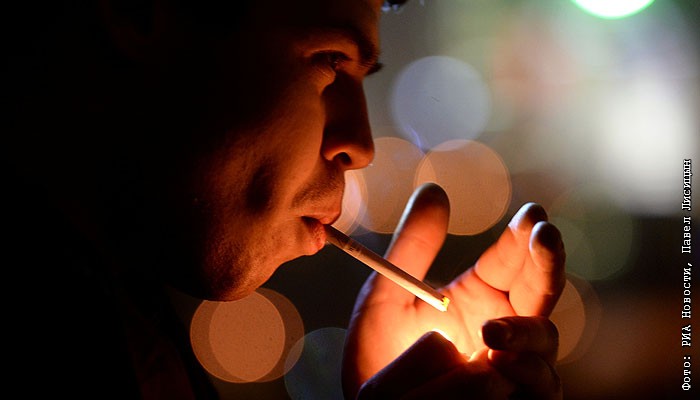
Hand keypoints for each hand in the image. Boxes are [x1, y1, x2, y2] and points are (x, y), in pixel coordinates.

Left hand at [342, 183, 565, 397]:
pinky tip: (500, 362)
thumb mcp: (387, 296)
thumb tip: (435, 190)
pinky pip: (541, 387)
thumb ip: (412, 247)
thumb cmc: (379, 358)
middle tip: (544, 234)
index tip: (531, 213)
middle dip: (547, 262)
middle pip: (541, 290)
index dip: (523, 237)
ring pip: (544, 341)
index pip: (510, 261)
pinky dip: (527, 374)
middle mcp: (503, 329)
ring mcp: (514, 368)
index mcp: (477, 298)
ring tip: (492, 332)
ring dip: (524, 332)